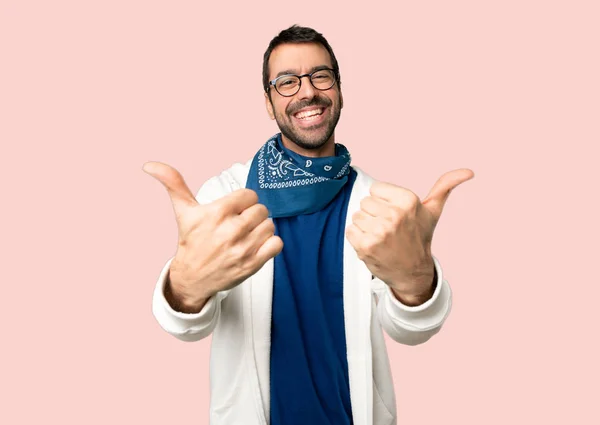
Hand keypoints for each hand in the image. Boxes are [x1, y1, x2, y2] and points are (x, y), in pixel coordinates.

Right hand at [143, 161, 282, 311]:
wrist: (192, 277)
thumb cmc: (191, 241)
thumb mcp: (183, 211)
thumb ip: (173, 183)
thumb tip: (150, 164)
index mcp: (217, 213)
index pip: (249, 195)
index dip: (243, 202)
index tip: (234, 210)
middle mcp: (230, 231)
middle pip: (261, 210)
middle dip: (252, 215)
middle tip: (240, 224)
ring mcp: (242, 249)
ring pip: (269, 226)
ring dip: (261, 230)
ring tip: (247, 235)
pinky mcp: (252, 264)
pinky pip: (276, 244)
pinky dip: (271, 244)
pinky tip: (256, 246)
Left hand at [346, 168, 473, 304]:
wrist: (413, 272)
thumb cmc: (420, 237)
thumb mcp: (433, 210)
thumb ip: (445, 186)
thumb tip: (469, 172)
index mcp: (408, 200)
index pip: (375, 189)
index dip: (383, 201)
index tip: (395, 214)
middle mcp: (394, 214)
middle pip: (364, 202)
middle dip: (374, 214)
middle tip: (388, 228)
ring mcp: (379, 231)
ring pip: (357, 216)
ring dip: (365, 227)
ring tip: (381, 237)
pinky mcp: (366, 246)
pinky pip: (350, 231)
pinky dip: (357, 238)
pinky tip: (373, 245)